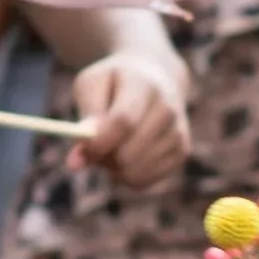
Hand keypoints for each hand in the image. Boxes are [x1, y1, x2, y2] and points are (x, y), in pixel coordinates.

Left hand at [70, 52, 190, 187]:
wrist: (158, 77)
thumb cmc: (115, 83)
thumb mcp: (92, 85)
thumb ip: (85, 118)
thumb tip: (76, 161)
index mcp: (143, 85)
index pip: (123, 122)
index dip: (99, 142)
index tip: (80, 151)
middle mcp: (167, 109)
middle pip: (128, 154)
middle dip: (102, 157)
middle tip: (93, 147)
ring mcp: (177, 132)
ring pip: (134, 172)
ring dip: (113, 167)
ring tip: (112, 145)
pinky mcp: (182, 151)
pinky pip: (143, 180)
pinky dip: (127, 174)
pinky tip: (127, 154)